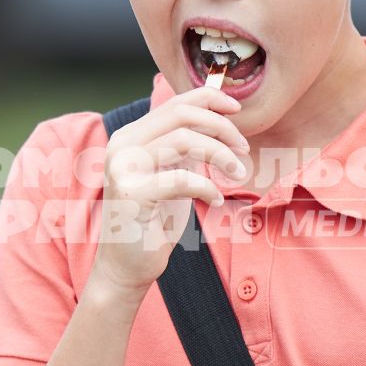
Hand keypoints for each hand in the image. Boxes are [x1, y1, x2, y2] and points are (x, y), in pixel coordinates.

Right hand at [88, 83, 249, 298]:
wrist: (127, 266)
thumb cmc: (153, 220)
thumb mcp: (171, 174)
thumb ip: (185, 148)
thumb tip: (219, 119)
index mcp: (131, 137)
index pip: (174, 103)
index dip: (210, 99)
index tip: (238, 109)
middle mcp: (122, 145)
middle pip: (181, 115)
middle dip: (221, 127)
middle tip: (243, 148)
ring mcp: (123, 167)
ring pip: (185, 139)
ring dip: (221, 155)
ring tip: (237, 174)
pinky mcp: (132, 193)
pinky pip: (183, 179)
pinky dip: (208, 188)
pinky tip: (214, 201)